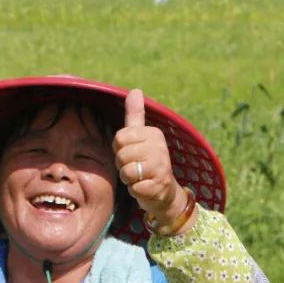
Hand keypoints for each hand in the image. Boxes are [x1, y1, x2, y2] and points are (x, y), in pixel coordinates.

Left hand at [113, 89, 190, 230]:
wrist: (164, 192)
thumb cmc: (146, 162)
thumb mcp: (140, 137)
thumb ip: (135, 115)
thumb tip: (135, 90)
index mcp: (153, 133)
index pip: (119, 139)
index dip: (119, 149)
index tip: (131, 153)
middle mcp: (160, 148)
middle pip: (121, 156)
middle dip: (123, 166)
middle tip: (135, 168)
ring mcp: (161, 167)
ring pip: (126, 172)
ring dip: (129, 179)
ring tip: (139, 177)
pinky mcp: (160, 185)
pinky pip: (134, 188)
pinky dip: (135, 191)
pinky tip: (145, 188)